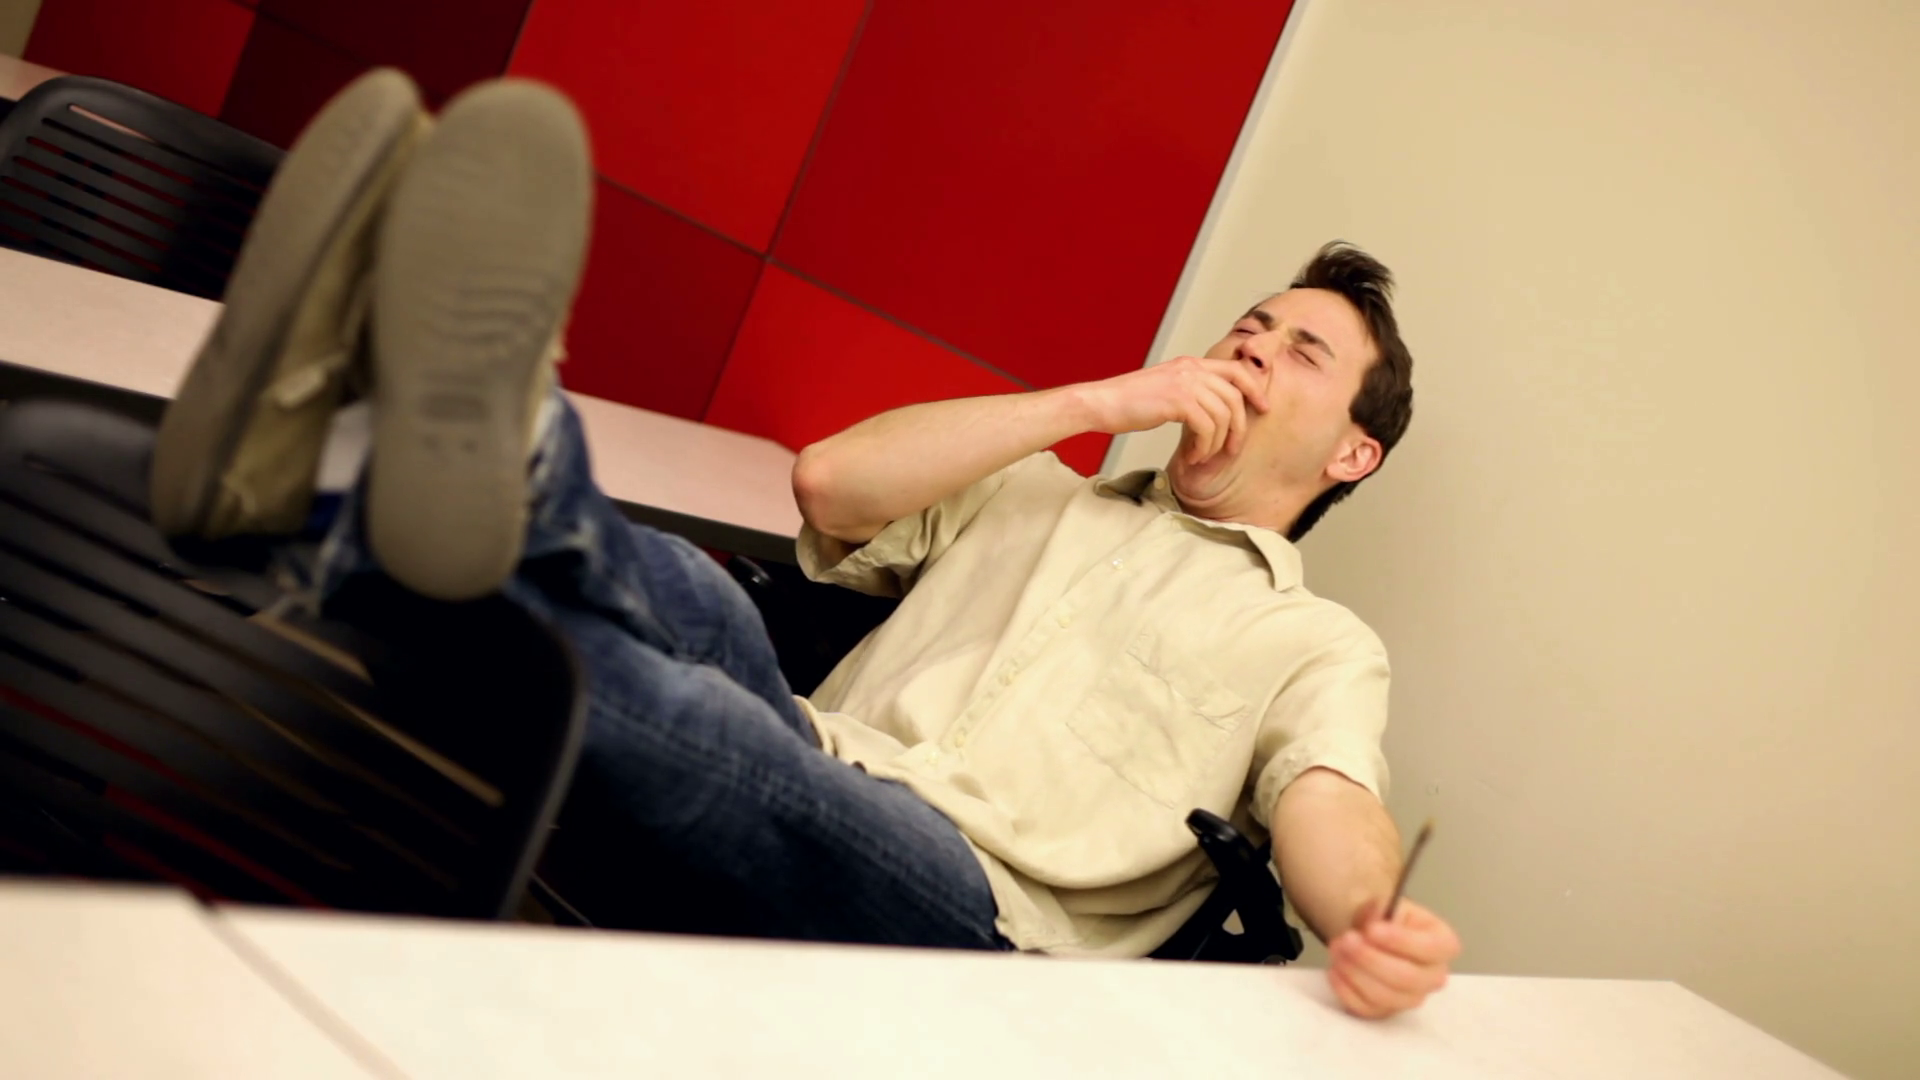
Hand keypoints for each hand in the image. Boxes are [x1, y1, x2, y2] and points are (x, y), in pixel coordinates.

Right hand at [1075, 356, 1268, 463]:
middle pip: (1235, 396)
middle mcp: (1192, 369)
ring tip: (1203, 456)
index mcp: (1191, 364)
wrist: (1102, 403)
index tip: (1263, 408)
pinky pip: (1206, 428)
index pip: (1236, 370)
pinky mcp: (1177, 400)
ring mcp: (1185, 383)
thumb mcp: (1166, 388)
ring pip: (1223, 415)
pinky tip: (1192, 456)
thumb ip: (1191, 391)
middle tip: (1233, 449)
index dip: (1254, 389)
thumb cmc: (1129, 402)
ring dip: (1217, 443)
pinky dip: (1203, 448)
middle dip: (1239, 427)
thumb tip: (1213, 409)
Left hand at [1326, 898, 1460, 1018]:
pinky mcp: (1386, 1012)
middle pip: (1407, 978)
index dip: (1400, 941)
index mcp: (1443, 945)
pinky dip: (1346, 990)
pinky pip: (1367, 1010)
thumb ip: (1383, 909)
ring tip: (1337, 948)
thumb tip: (1376, 921)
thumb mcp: (1387, 904)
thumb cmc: (1385, 921)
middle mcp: (1433, 977)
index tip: (1371, 929)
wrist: (1367, 936)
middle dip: (1371, 958)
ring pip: (1385, 996)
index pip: (1430, 949)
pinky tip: (1335, 969)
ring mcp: (1411, 998)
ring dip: (1355, 972)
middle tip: (1346, 939)